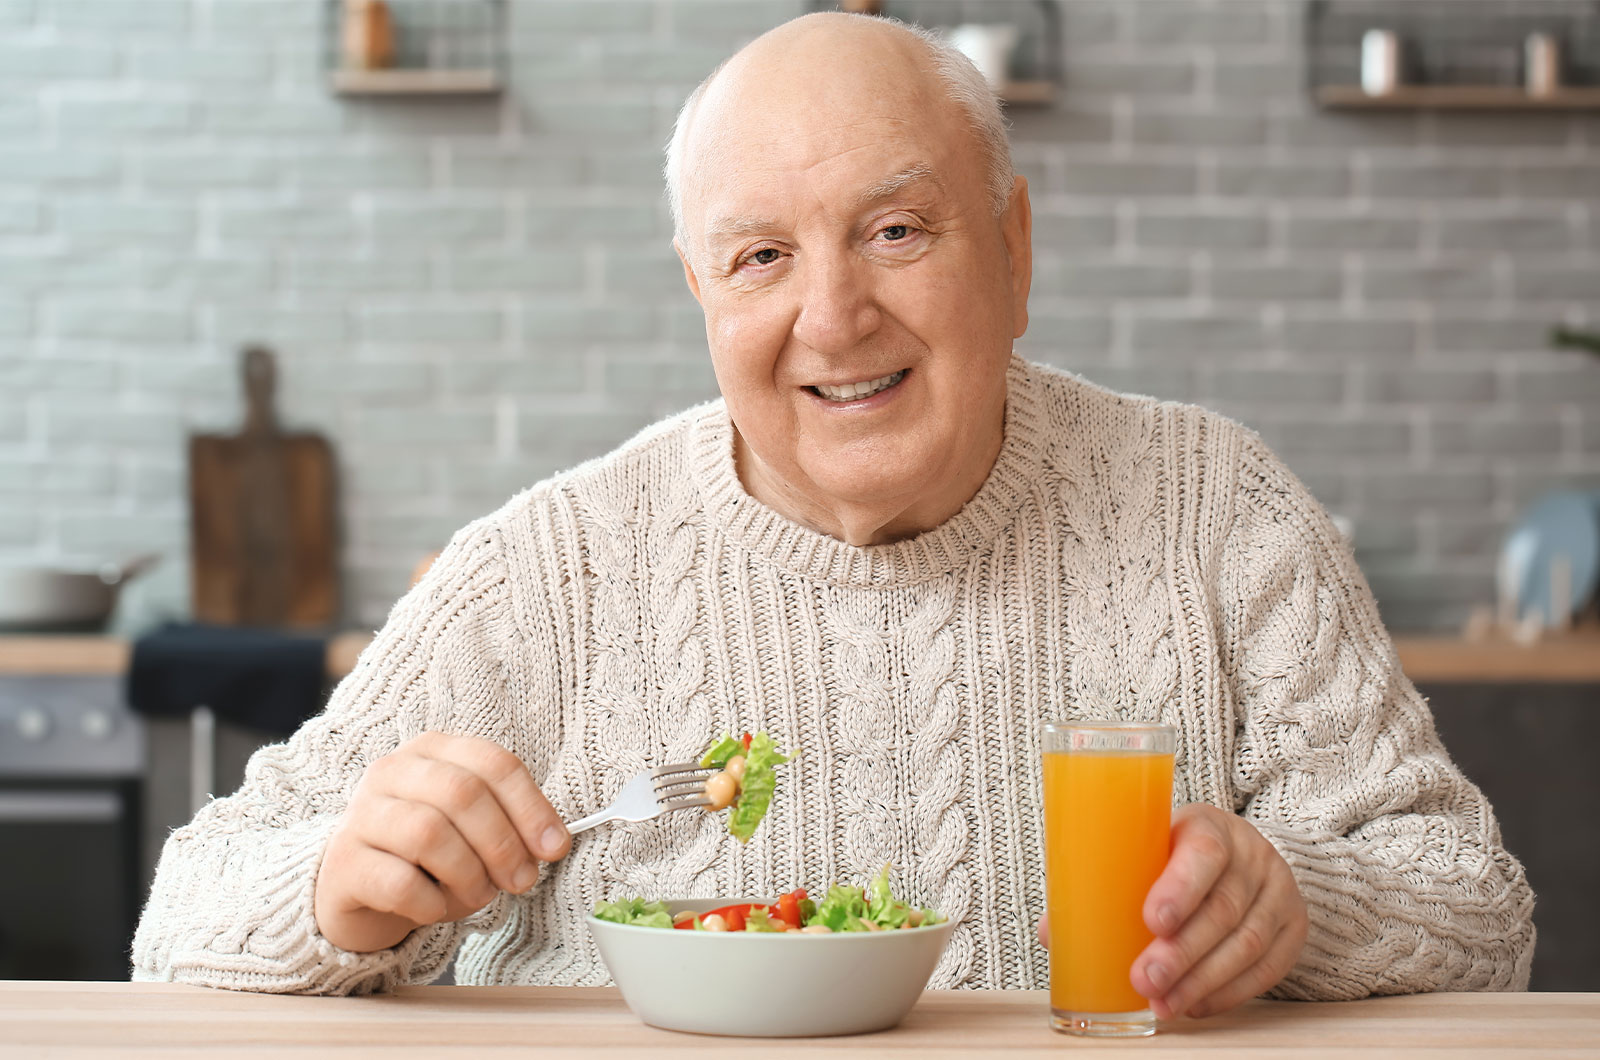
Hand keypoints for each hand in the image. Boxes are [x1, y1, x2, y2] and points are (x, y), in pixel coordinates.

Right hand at [314, 732, 569, 952]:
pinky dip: (430, 902)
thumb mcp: (471, 830)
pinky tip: (435, 909)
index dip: (531, 806)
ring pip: (429, 833)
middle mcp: (392, 771)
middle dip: (502, 843)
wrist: (354, 890)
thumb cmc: (427, 857)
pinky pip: (399, 882)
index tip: (554, 848)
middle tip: (521, 881)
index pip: (493, 763)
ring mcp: (361, 814)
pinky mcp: (343, 862)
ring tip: (478, 895)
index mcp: (433, 750)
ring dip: (468, 874)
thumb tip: (552, 843)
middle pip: (463, 793)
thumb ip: (510, 826)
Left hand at [1034, 803, 1306, 1020]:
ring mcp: (1278, 892)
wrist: (1243, 854)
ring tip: (1163, 1004)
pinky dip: (1228, 993)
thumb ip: (1105, 883)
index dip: (1180, 888)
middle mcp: (1251, 855)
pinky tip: (1195, 1006)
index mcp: (1208, 826)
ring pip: (1246, 944)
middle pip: (1222, 909)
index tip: (1151, 921)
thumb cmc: (1176, 854)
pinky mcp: (1294, 927)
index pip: (1204, 853)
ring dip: (1201, 981)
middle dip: (1182, 952)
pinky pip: (1267, 969)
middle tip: (1144, 980)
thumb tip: (1051, 932)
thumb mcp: (1146, 848)